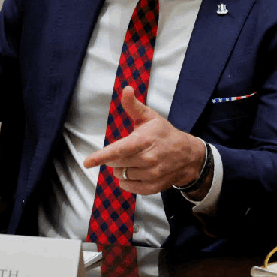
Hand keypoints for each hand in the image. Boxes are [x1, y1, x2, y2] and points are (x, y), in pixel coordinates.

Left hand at [82, 86, 207, 195]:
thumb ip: (133, 105)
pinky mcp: (154, 187)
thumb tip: (126, 89)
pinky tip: (133, 172)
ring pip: (122, 175)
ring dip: (120, 169)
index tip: (87, 162)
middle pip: (117, 163)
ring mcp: (153, 174)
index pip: (120, 150)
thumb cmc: (164, 134)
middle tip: (124, 150)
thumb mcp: (150, 117)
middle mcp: (149, 159)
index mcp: (145, 140)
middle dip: (113, 158)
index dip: (101, 156)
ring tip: (131, 160)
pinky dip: (127, 182)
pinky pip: (130, 188)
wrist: (189, 156)